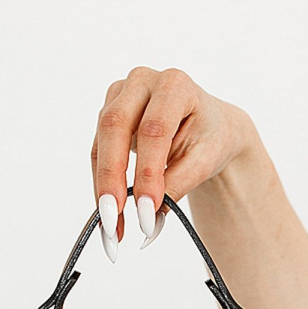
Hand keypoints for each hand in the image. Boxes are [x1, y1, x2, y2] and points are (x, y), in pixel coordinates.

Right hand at [90, 65, 259, 258]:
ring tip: (111, 227)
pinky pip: (98, 151)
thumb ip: (176, 187)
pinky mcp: (107, 113)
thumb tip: (148, 222)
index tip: (146, 212)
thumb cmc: (210, 138)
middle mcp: (143, 82)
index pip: (155, 130)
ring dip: (103, 187)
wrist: (208, 126)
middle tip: (113, 219)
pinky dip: (102, 183)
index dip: (147, 172)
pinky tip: (107, 212)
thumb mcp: (204, 161)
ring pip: (101, 141)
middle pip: (115, 127)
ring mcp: (120, 95)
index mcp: (175, 85)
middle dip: (112, 178)